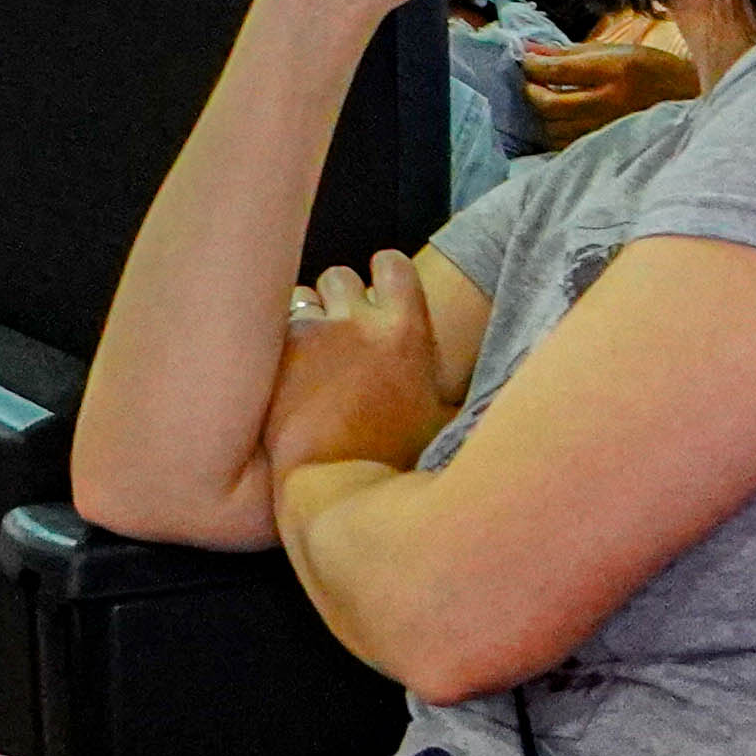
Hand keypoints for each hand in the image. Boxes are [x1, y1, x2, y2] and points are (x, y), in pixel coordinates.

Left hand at [266, 250, 456, 479]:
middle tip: (341, 330)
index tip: (378, 291)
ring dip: (306, 317)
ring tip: (312, 350)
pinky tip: (287, 370)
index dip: (382, 275)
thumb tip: (483, 385)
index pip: (392, 264)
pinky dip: (279, 342)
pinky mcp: (277, 357)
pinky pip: (272, 327)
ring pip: (302, 296)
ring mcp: (312, 336)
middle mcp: (357, 322)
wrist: (337, 490)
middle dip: (338, 298)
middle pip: (340, 276)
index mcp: (405, 331)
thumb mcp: (443, 419)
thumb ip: (450, 386)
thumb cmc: (396, 463)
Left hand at [518, 13, 695, 145]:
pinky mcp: (606, 147)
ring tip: (544, 96)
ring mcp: (607, 129)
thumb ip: (569, 52)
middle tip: (530, 80)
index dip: (532, 65)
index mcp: (614, 71)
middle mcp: (610, 102)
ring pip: (553, 129)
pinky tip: (558, 117)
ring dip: (540, 113)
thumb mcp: (615, 50)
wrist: (687, 99)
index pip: (558, 71)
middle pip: (550, 104)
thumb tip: (529, 49)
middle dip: (531, 90)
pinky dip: (554, 129)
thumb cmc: (650, 68)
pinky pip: (565, 144)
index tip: (525, 58)